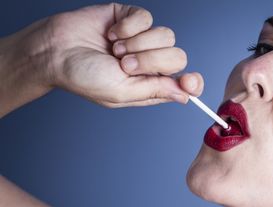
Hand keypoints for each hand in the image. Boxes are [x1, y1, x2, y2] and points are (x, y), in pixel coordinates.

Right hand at [48, 3, 202, 106]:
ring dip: (138, 44)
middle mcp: (151, 62)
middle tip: (124, 64)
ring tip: (115, 50)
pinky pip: (147, 18)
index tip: (189, 81)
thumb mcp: (121, 92)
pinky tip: (112, 34)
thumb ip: (155, 91)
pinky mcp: (132, 18)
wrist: (54, 51)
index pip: (186, 83)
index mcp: (152, 84)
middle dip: (151, 61)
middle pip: (178, 57)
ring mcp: (143, 39)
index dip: (192, 82)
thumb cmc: (83, 77)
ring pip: (166, 36)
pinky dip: (129, 27)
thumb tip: (185, 95)